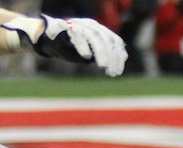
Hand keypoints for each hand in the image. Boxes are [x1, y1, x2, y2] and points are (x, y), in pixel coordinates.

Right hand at [1, 14, 126, 76]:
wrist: (46, 40)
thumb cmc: (70, 47)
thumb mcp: (90, 52)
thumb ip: (105, 53)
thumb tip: (123, 56)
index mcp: (99, 30)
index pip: (114, 41)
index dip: (118, 57)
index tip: (118, 72)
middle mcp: (90, 25)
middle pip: (106, 39)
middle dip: (111, 57)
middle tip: (111, 72)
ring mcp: (78, 25)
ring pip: (94, 37)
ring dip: (100, 53)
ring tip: (103, 66)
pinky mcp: (65, 29)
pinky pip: (76, 35)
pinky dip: (82, 45)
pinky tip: (86, 56)